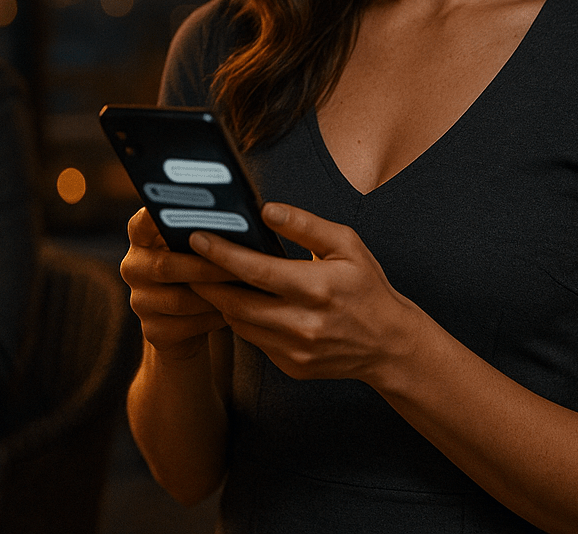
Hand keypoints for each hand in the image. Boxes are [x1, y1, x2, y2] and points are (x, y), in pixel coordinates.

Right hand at [120, 208, 235, 360]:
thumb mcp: (195, 250)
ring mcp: (140, 302)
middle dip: (206, 265)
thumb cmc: (199, 273)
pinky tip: (235, 312)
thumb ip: (204, 232)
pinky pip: (187, 326)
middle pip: (166, 266)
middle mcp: (134, 268)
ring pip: (179, 300)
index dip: (156, 218)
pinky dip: (213, 318)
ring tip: (245, 288)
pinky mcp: (153, 331)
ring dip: (215, 295)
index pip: (141, 223)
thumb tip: (243, 218)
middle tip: (243, 261)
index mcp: (141, 239)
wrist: (185, 324)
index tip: (180, 208)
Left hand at [187, 202, 418, 383]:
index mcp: (317, 287)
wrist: (389, 345)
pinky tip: (240, 302)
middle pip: (236, 301)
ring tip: (209, 278)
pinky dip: (242, 320)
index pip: (255, 270)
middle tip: (188, 260)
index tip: (196, 238)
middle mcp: (303, 323)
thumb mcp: (347, 245)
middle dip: (206, 279)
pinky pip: (254, 340)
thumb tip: (267, 210)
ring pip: (239, 323)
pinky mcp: (292, 366)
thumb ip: (306, 225)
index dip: (221, 253)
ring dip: (221, 300)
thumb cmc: (367, 288)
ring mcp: (296, 350)